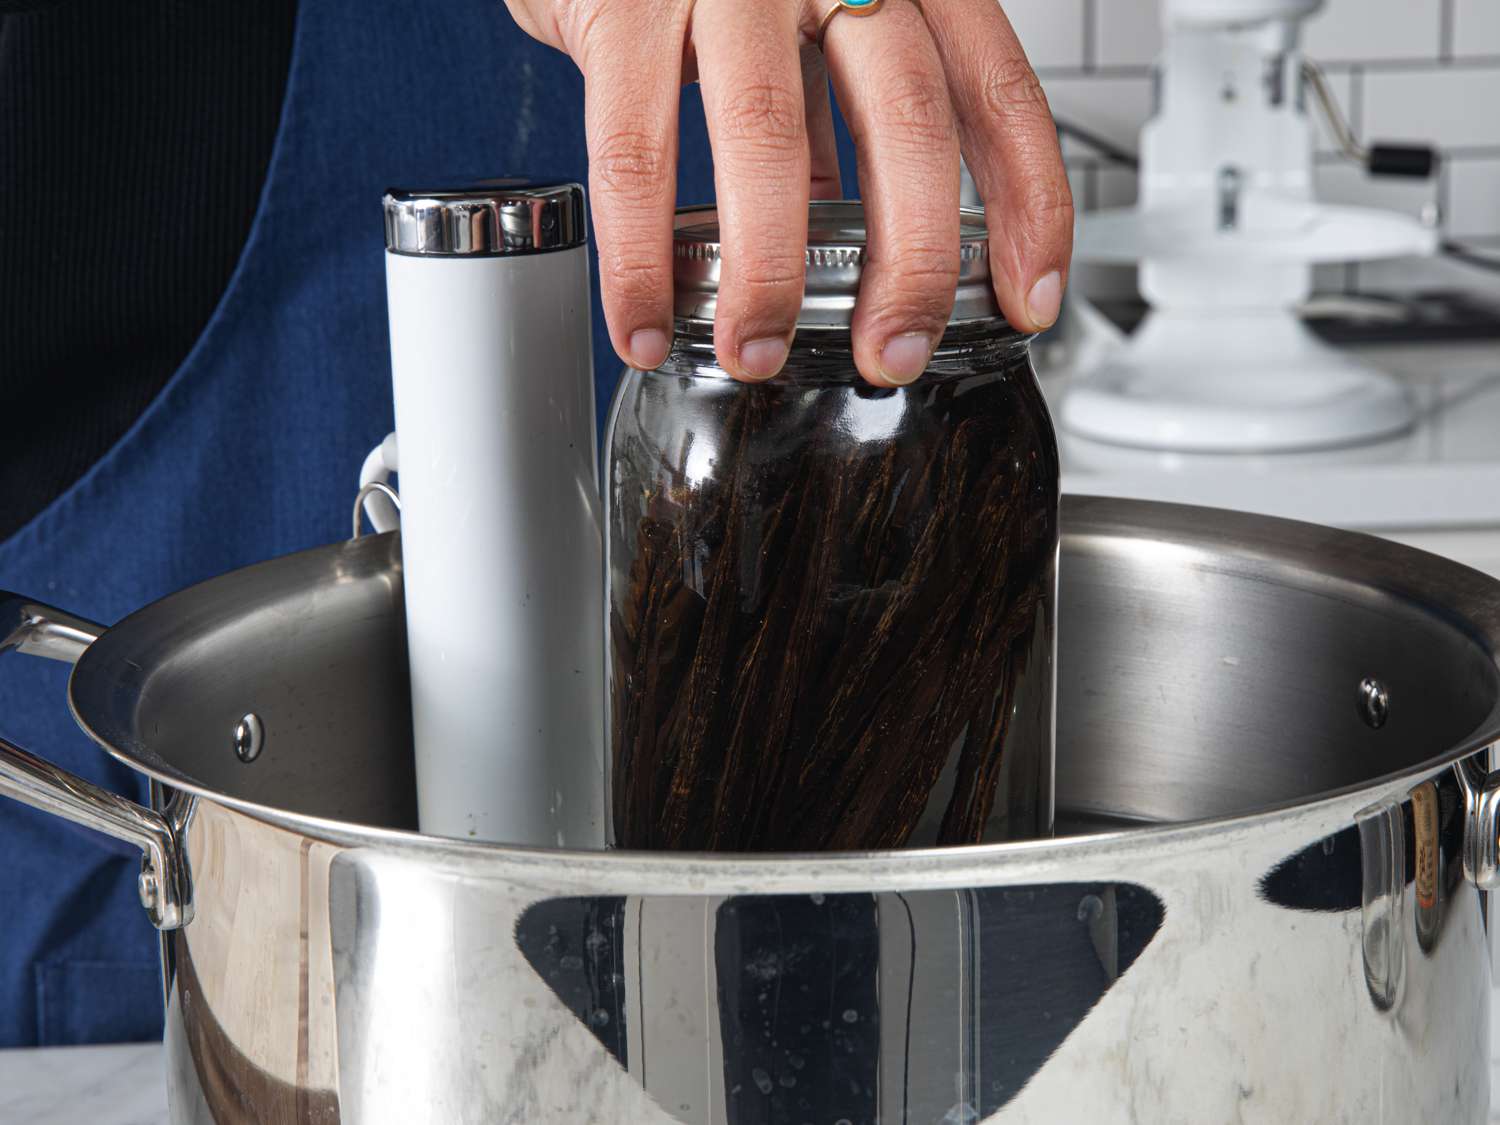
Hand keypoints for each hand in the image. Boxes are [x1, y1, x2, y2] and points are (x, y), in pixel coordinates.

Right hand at [504, 0, 1072, 386]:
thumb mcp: (805, 19)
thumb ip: (836, 107)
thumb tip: (856, 232)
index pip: (995, 88)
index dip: (1027, 204)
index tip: (1027, 297)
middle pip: (906, 115)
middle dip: (913, 262)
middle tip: (896, 352)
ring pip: (767, 136)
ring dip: (769, 273)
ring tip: (759, 353)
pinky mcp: (621, 5)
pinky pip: (633, 150)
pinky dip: (641, 257)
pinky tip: (648, 322)